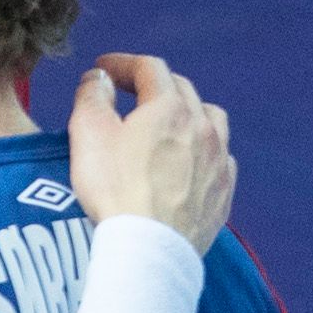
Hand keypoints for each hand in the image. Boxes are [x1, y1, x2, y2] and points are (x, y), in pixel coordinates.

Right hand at [67, 52, 235, 255]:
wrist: (149, 249)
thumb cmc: (116, 191)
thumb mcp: (88, 134)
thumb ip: (93, 96)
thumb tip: (99, 79)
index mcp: (169, 108)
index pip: (149, 68)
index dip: (123, 63)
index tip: (104, 70)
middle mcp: (202, 127)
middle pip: (181, 89)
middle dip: (153, 85)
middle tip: (130, 93)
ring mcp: (218, 161)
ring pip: (211, 119)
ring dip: (189, 112)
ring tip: (169, 123)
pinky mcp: (224, 192)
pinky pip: (221, 158)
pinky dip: (204, 150)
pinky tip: (190, 161)